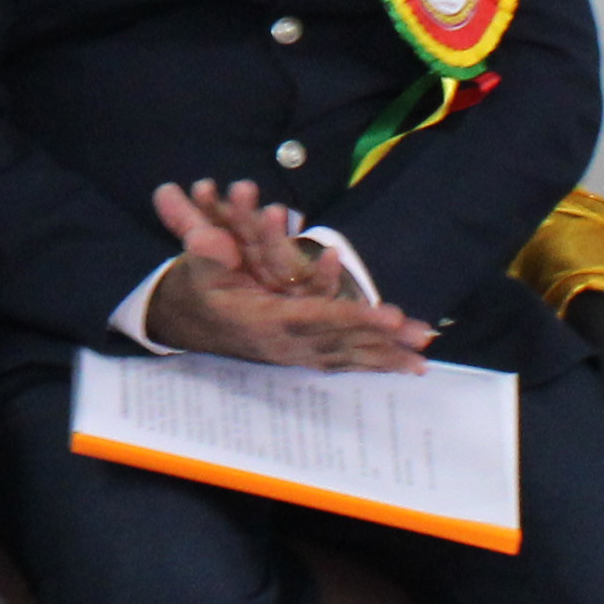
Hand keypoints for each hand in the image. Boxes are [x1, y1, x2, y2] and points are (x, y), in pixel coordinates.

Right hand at [143, 177, 434, 368]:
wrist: (182, 321)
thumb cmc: (196, 288)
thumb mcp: (196, 265)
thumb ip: (206, 248)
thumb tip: (206, 237)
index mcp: (263, 321)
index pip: (318, 319)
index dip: (356, 318)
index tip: (391, 317)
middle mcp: (282, 343)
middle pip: (341, 344)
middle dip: (382, 342)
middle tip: (421, 339)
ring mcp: (289, 352)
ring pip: (344, 358)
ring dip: (383, 359)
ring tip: (420, 361)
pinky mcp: (295, 354)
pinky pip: (338, 362)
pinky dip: (367, 363)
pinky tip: (391, 366)